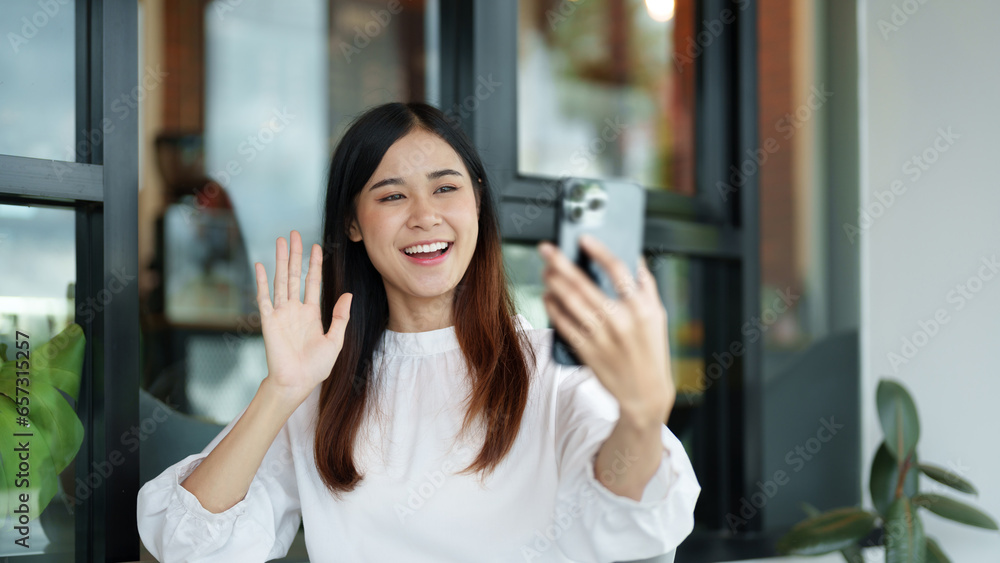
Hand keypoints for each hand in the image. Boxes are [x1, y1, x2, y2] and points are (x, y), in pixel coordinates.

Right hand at [254, 230, 351, 405]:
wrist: (297, 383)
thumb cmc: (316, 367)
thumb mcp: (335, 340)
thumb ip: (340, 317)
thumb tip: (348, 295)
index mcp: (311, 313)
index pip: (313, 282)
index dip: (314, 264)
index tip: (316, 247)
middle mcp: (294, 309)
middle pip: (294, 275)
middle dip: (295, 254)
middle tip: (294, 233)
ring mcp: (281, 313)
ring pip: (280, 280)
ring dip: (280, 260)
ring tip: (280, 241)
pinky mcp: (269, 321)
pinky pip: (264, 297)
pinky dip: (261, 281)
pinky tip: (260, 265)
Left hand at [538, 234, 674, 425]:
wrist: (645, 393)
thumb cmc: (651, 350)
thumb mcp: (658, 315)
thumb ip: (645, 285)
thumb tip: (633, 255)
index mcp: (642, 307)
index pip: (617, 269)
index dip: (598, 250)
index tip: (582, 237)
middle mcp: (621, 320)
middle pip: (584, 283)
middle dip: (560, 262)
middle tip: (546, 248)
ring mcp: (602, 337)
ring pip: (570, 302)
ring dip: (553, 283)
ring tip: (545, 270)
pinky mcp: (588, 351)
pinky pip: (564, 324)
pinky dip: (553, 308)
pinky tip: (548, 296)